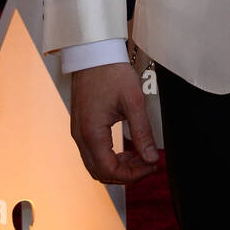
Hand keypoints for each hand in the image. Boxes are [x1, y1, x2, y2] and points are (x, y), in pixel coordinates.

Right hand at [70, 61, 159, 185]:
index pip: (109, 170)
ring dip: (118, 167)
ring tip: (140, 158)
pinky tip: (126, 150)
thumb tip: (151, 158)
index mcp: (92, 132)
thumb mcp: (133, 101)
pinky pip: (92, 154)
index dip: (132, 175)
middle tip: (148, 164)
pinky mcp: (80, 127)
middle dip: (126, 174)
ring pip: (95, 165)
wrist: (94, 54)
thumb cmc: (112, 73)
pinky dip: (109, 158)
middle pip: (100, 173)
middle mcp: (80, 136)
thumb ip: (143, 132)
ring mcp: (78, 132)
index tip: (151, 166)